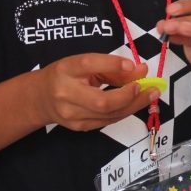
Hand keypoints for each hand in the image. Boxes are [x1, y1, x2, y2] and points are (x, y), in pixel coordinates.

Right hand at [33, 53, 149, 130]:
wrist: (40, 98)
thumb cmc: (65, 76)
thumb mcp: (84, 64)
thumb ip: (112, 66)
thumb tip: (141, 70)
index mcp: (66, 69)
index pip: (88, 64)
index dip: (112, 64)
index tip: (133, 66)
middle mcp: (65, 93)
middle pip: (102, 101)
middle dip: (130, 96)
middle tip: (150, 88)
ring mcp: (71, 114)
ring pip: (109, 114)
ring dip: (133, 105)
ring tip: (150, 95)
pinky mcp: (79, 127)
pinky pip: (108, 121)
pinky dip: (124, 112)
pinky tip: (135, 104)